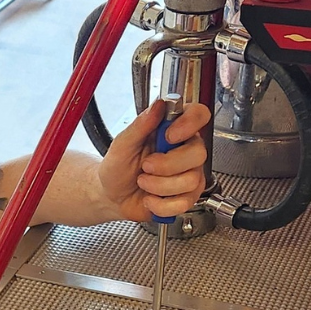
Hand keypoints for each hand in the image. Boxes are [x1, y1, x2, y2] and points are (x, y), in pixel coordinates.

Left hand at [97, 99, 209, 222]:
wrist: (112, 196)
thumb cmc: (117, 167)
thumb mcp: (122, 144)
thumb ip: (140, 124)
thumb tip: (158, 105)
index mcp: (173, 129)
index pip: (198, 115)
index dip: (189, 124)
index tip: (168, 136)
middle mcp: (185, 149)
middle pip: (198, 153)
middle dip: (167, 165)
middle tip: (146, 166)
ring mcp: (189, 174)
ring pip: (191, 180)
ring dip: (159, 186)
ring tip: (144, 182)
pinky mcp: (187, 196)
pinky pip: (184, 202)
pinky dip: (161, 204)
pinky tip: (150, 199)